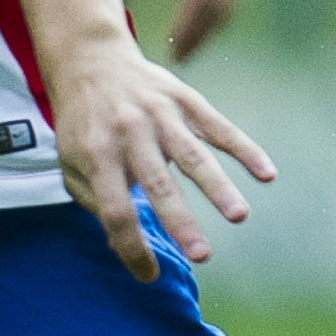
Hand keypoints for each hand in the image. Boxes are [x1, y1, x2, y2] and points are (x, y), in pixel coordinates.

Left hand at [41, 31, 276, 278]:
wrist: (90, 60)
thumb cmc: (81, 121)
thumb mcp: (69, 158)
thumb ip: (91, 197)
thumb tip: (119, 237)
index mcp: (96, 154)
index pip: (114, 210)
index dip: (130, 246)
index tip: (149, 275)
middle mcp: (128, 135)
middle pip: (157, 185)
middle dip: (180, 222)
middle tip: (201, 255)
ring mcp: (159, 115)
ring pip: (193, 156)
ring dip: (218, 188)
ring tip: (238, 217)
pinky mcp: (185, 100)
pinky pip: (219, 127)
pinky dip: (244, 150)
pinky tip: (266, 173)